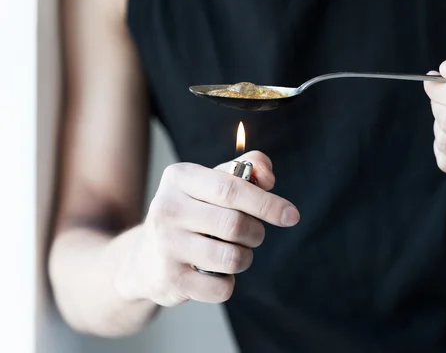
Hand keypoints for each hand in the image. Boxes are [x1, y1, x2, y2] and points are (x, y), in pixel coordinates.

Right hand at [114, 151, 299, 305]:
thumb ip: (248, 168)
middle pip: (236, 225)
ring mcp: (166, 245)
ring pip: (233, 258)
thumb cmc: (192, 213)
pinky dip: (228, 282)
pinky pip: (222, 288)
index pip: (233, 188)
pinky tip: (213, 273)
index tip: (292, 215)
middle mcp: (167, 208)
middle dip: (256, 233)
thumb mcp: (213, 182)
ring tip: (232, 253)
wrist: (143, 259)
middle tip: (253, 234)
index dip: (267, 203)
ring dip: (245, 258)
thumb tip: (268, 178)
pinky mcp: (170, 279)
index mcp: (180, 177)